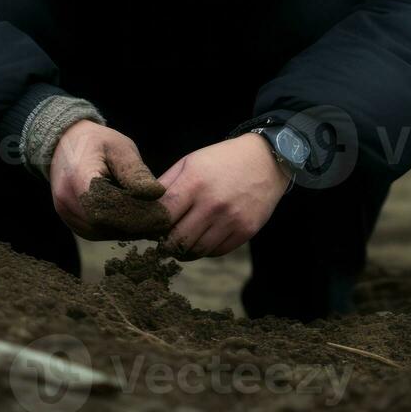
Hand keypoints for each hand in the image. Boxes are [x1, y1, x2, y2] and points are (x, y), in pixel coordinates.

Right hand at [48, 120, 163, 236]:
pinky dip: (118, 228)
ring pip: (104, 232)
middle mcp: (67, 201)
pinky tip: (132, 216)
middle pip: (107, 224)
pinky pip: (99, 233)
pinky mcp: (72, 223)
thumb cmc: (98, 143)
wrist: (66, 144)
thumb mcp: (120, 148)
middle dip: (136, 223)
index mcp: (78, 177)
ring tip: (149, 214)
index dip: (137, 213)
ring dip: (128, 228)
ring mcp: (67, 215)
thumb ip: (136, 172)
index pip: (110, 207)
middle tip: (161, 216)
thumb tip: (157, 194)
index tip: (161, 212)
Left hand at [155, 134, 290, 259]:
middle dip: (166, 243)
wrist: (266, 159)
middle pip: (177, 240)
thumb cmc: (222, 159)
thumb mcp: (191, 161)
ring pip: (196, 251)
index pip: (163, 215)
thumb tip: (144, 209)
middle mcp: (213, 203)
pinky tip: (203, 238)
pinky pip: (217, 252)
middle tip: (164, 240)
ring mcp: (231, 219)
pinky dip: (206, 250)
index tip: (150, 227)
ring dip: (185, 250)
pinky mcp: (246, 230)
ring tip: (182, 241)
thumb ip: (166, 184)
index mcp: (195, 182)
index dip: (152, 225)